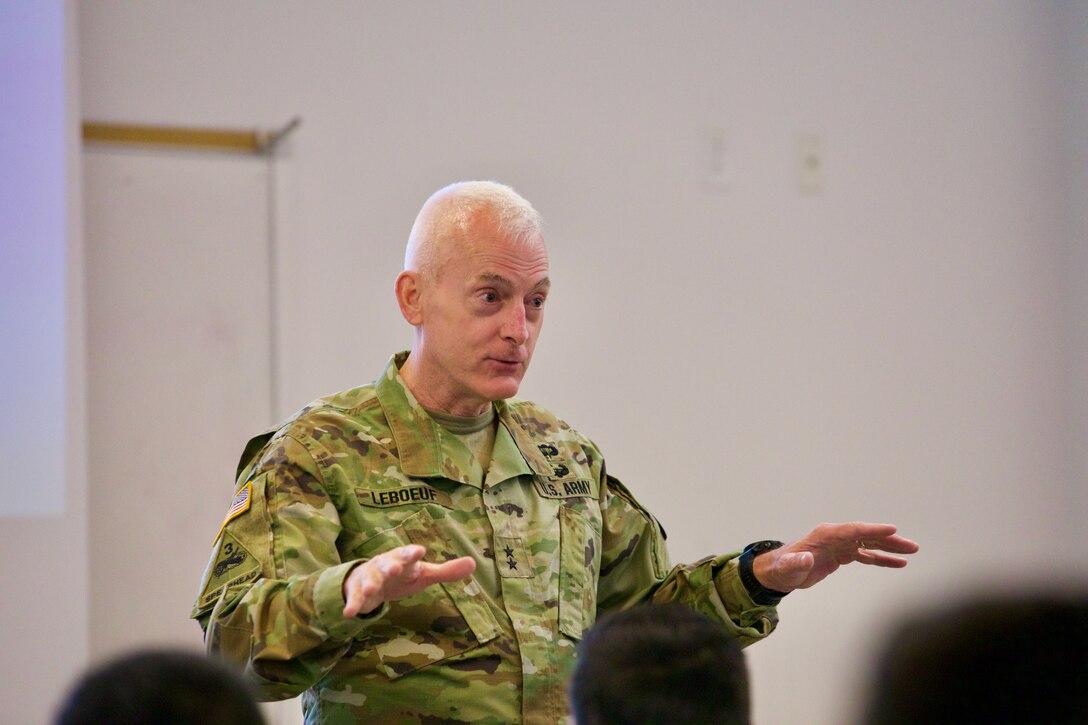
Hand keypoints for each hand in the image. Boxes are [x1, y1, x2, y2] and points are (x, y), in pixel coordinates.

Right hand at [342, 544, 475, 617]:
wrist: (369, 580)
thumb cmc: (402, 575)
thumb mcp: (423, 574)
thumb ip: (446, 571)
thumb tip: (474, 563)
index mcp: (403, 560)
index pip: (409, 554)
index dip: (413, 553)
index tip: (419, 551)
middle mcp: (385, 565)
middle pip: (388, 564)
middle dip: (390, 565)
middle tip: (393, 568)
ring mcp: (370, 578)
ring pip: (370, 580)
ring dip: (371, 584)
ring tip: (372, 590)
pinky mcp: (358, 592)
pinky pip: (355, 598)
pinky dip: (353, 605)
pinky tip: (349, 614)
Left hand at [752, 522, 917, 593]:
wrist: (780, 572)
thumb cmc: (782, 569)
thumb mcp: (788, 568)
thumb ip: (796, 563)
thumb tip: (806, 558)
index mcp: (825, 535)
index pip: (853, 530)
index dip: (872, 530)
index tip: (892, 530)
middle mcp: (835, 536)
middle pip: (866, 535)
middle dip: (889, 540)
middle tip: (911, 545)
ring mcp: (840, 545)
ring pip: (869, 544)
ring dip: (890, 548)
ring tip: (910, 552)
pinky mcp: (842, 555)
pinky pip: (866, 555)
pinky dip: (881, 559)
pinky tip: (897, 563)